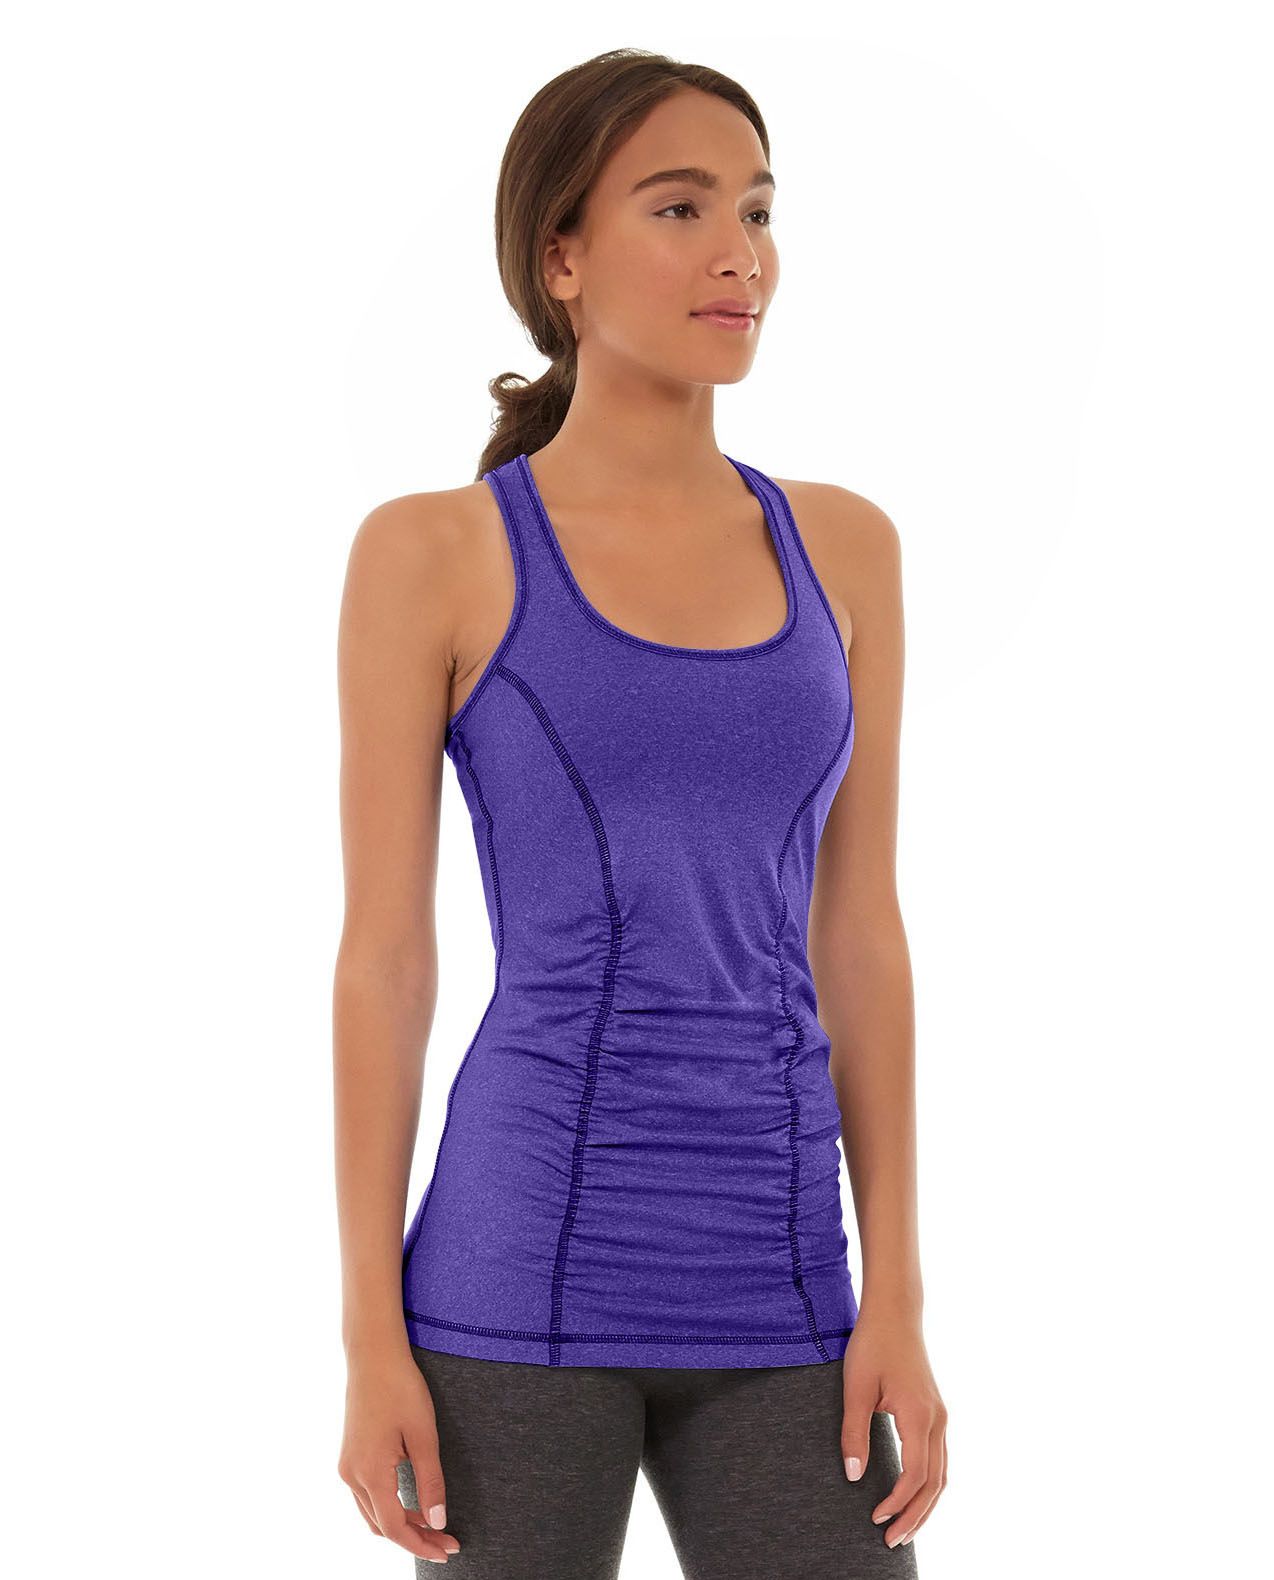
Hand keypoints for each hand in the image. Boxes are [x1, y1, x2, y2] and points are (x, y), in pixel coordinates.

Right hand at [337, 1345, 461, 1563]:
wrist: (373, 1355)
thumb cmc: (401, 1388)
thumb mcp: (423, 1434)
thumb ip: (430, 1481)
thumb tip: (437, 1521)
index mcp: (370, 1472)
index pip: (394, 1528)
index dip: (421, 1545)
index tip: (447, 1550)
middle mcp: (351, 1475)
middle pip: (381, 1526)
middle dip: (414, 1538)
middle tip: (447, 1540)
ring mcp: (346, 1466)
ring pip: (372, 1514)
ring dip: (400, 1524)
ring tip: (433, 1524)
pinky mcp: (349, 1456)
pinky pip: (366, 1496)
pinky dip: (388, 1507)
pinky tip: (411, 1503)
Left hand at [840, 1305, 946, 1548]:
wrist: (895, 1312)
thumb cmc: (872, 1345)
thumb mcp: (856, 1388)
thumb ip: (854, 1432)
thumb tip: (852, 1476)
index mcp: (919, 1416)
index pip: (915, 1476)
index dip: (897, 1503)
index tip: (875, 1520)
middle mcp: (937, 1420)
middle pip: (935, 1484)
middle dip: (916, 1517)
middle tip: (892, 1542)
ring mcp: (940, 1416)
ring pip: (942, 1474)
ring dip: (925, 1505)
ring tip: (905, 1529)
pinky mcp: (936, 1412)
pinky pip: (939, 1459)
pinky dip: (929, 1484)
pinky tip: (913, 1495)